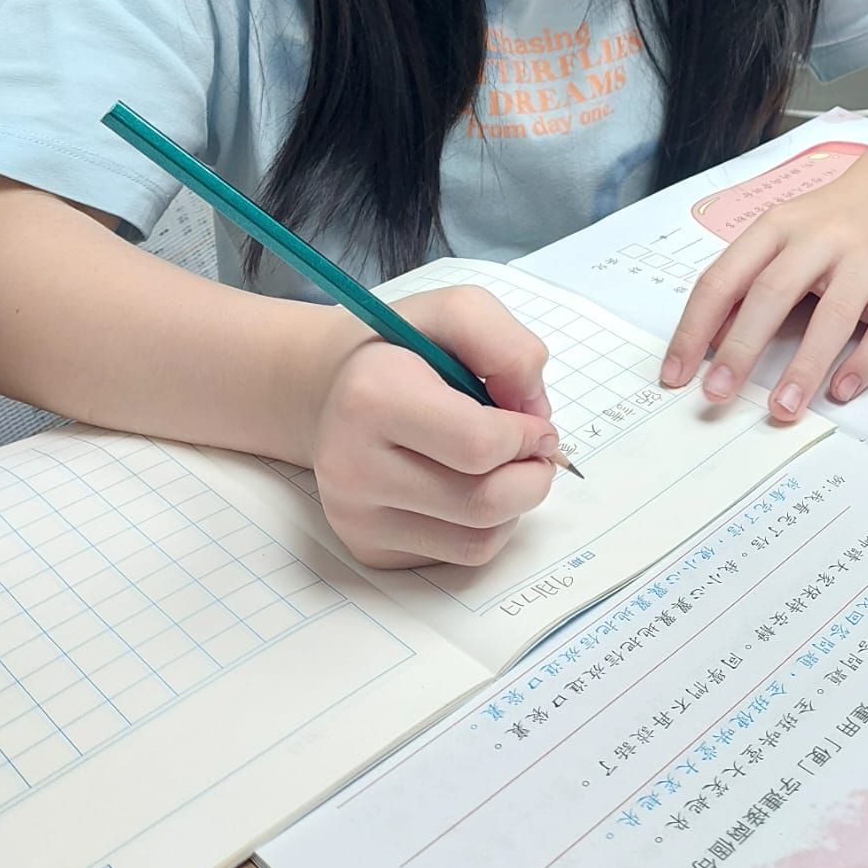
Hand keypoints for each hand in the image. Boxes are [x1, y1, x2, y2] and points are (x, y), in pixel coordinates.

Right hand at [310, 286, 560, 568]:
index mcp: (372, 396)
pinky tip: (468, 486)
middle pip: (484, 502)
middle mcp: (352, 466)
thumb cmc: (404, 348)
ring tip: (500, 464)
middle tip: (534, 451)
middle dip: (531, 477)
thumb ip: (508, 347)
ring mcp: (356, 516)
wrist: (332, 388)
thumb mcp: (458, 311)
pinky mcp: (368, 548)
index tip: (534, 421)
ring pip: (479, 541)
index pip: (479, 446)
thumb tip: (535, 415)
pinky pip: (458, 556)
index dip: (527, 436)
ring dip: (514, 504)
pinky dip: (485, 526)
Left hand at [659, 183, 867, 421]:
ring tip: (782, 409)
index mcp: (777, 226)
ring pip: (832, 315)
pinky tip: (841, 390)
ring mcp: (865, 257)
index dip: (694, 328)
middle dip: (741, 349)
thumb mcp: (781, 235)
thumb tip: (708, 342)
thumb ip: (747, 281)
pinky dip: (864, 362)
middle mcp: (820, 237)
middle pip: (773, 293)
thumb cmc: (831, 221)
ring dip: (804, 367)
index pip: (724, 278)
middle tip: (716, 394)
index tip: (676, 374)